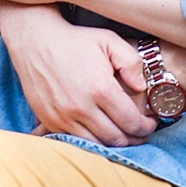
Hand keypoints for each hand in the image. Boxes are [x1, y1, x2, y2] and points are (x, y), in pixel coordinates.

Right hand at [0, 2, 157, 146]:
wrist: (34, 41)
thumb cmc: (74, 40)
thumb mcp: (109, 40)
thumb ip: (132, 62)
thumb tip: (141, 88)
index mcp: (100, 88)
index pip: (132, 122)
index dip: (147, 126)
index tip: (151, 122)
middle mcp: (81, 107)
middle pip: (117, 139)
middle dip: (135, 138)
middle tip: (141, 131)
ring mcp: (63, 117)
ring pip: (97, 145)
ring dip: (114, 144)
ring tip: (122, 133)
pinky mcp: (49, 121)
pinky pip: (75, 142)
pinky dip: (91, 142)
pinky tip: (99, 132)